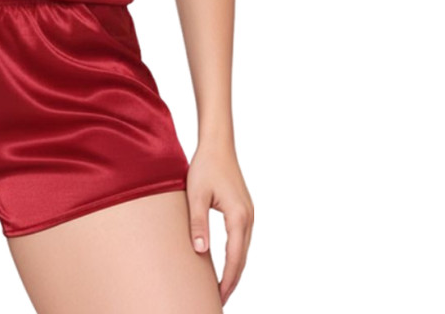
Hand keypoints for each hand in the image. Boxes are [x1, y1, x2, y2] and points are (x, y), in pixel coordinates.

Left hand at [186, 140, 253, 305]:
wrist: (218, 145)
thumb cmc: (205, 167)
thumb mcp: (196, 195)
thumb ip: (198, 223)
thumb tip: (200, 252)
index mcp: (239, 217)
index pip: (235, 258)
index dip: (227, 281)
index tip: (218, 298)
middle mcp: (248, 218)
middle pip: (242, 259)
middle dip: (232, 281)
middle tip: (219, 300)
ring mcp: (249, 214)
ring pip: (243, 250)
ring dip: (234, 269)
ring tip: (220, 288)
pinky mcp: (244, 210)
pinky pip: (241, 240)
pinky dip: (235, 255)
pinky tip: (225, 263)